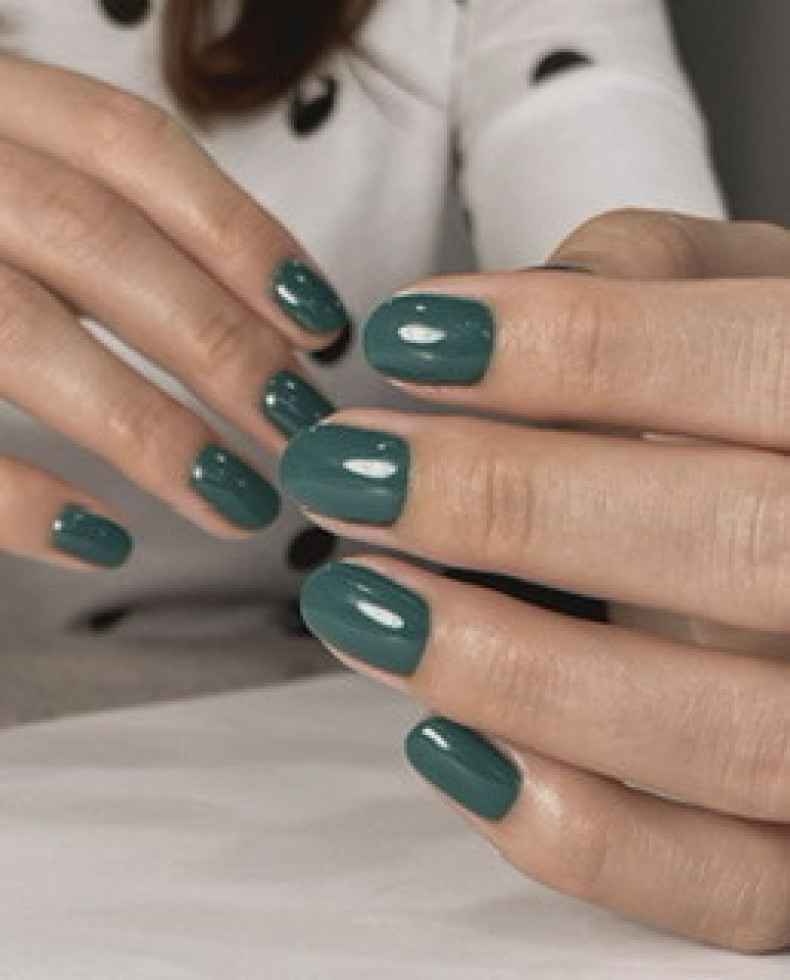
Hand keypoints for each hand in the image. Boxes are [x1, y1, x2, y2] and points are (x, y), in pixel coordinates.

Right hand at [0, 54, 344, 568]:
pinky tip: (99, 537)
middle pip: (93, 239)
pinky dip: (15, 497)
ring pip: (17, 333)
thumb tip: (268, 324)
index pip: (131, 147)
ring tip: (237, 503)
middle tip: (297, 428)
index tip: (319, 320)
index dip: (240, 231)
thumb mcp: (1, 181)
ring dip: (147, 430)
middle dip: (215, 342)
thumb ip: (92, 223)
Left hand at [281, 209, 789, 951]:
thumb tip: (497, 310)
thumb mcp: (744, 294)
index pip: (752, 365)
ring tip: (354, 601)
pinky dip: (581, 835)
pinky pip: (726, 885)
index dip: (577, 349)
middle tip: (347, 471)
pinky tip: (444, 746)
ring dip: (507, 668)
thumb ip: (644, 275)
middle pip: (735, 546)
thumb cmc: (771, 397)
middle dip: (511, 505)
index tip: (406, 342)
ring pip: (721, 731)